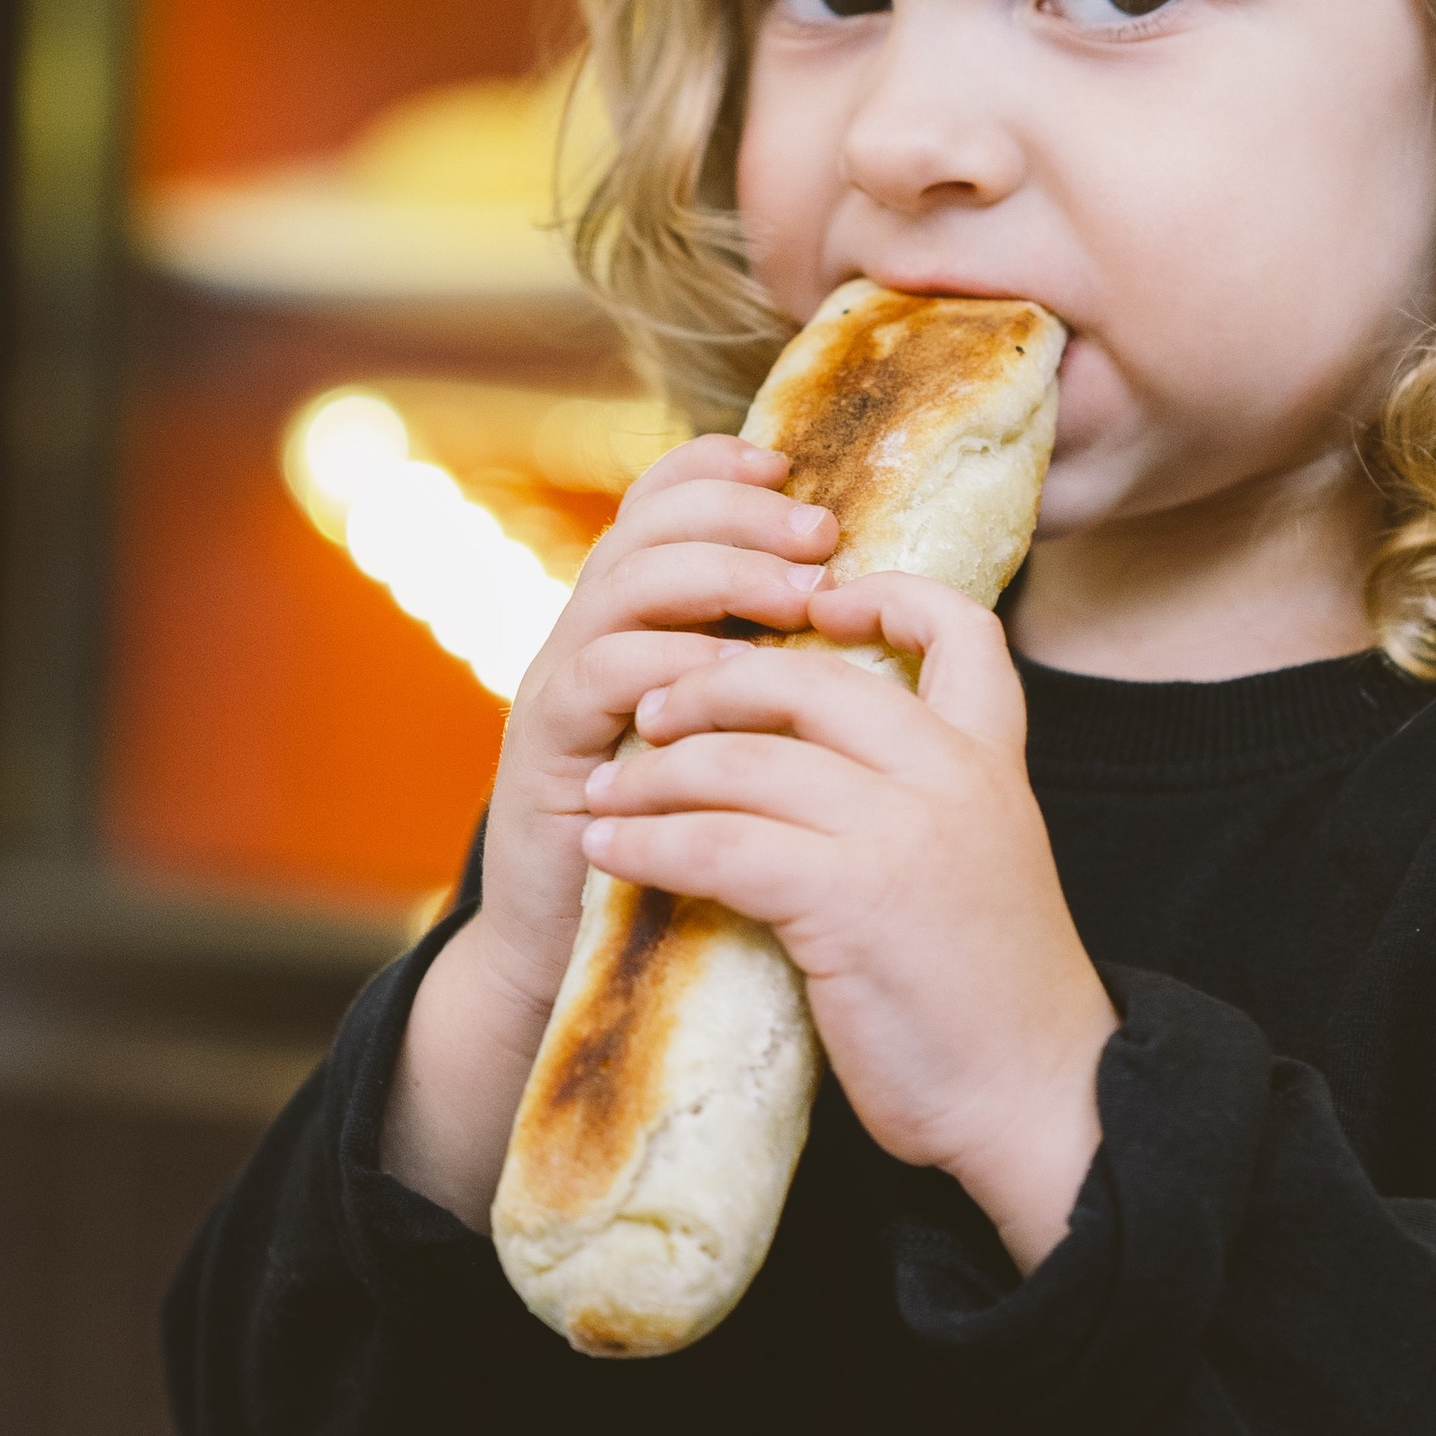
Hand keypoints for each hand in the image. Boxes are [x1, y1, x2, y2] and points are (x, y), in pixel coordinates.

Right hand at [383, 435, 839, 1224]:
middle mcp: (594, 638)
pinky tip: (730, 678)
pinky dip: (666, 662)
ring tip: (799, 596)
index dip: (722, 469)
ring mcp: (561, 688)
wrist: (584, 969)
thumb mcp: (744, 753)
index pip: (669, 504)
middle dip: (741, 514)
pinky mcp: (545, 751)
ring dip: (718, 577)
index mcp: (645, 625)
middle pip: (650, 523)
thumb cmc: (690, 861)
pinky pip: (597, 676)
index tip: (796, 466)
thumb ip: (786, 682)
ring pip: (624, 583)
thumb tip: (890, 617)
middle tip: (821, 534)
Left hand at [584, 574, 1117, 1270]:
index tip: (814, 606)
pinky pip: (719, 844)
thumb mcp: (980, 865)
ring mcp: (903, 832)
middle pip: (807, 680)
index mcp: (993, 761)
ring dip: (656, 772)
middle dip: (711, 685)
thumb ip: (921, 806)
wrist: (1042, 1099)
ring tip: (609, 793)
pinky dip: (648, 843)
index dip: (884, 595)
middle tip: (650, 712)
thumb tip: (809, 776)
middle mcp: (953, 775)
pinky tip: (610, 853)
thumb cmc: (994, 1002)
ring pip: (745, 760)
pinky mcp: (850, 900)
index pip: (959, 626)